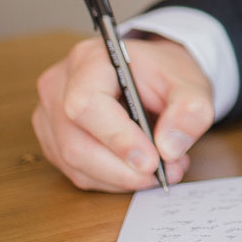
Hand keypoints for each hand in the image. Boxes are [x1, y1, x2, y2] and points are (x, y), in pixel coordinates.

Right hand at [31, 34, 212, 190]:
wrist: (151, 75)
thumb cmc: (165, 75)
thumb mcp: (191, 84)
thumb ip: (190, 111)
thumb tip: (169, 149)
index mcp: (89, 60)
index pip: (87, 104)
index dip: (118, 139)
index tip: (153, 161)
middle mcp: (59, 86)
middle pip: (76, 143)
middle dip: (123, 169)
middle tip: (166, 173)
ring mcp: (49, 115)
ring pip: (75, 164)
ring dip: (121, 178)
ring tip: (159, 170)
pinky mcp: (53, 140)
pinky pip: (77, 173)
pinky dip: (112, 180)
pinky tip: (137, 170)